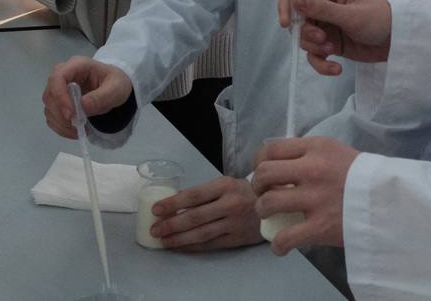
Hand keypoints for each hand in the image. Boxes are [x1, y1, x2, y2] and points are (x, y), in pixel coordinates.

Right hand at [42, 56, 132, 138]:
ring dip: (61, 123)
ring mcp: (59, 88)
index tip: (71, 115)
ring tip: (80, 130)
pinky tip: (75, 131)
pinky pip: (52, 117)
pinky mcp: (58, 102)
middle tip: (78, 125)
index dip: (60, 97)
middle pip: (50, 95)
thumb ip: (100, 97)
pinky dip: (61, 127)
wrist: (115, 89)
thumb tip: (81, 108)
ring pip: (49, 108)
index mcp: (77, 65)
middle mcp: (63, 74)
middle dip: (61, 114)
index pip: (58, 77)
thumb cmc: (116, 83)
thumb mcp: (116, 89)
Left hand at [147, 176, 262, 250]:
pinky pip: (210, 244)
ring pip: (201, 233)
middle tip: (155, 229)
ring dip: (179, 238)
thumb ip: (205, 193)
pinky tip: (181, 246)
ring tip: (163, 240)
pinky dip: (193, 246)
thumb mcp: (226, 184)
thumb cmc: (244, 192)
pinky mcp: (238, 238)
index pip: (194, 195)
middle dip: (172, 224)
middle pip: (195, 217)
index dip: (173, 203)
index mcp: (225, 185)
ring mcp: (235, 223)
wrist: (275, 204)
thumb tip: (175, 203)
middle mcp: (231, 204)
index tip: (156, 210)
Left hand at [252, 136, 358, 253]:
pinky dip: (278, 245)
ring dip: (263, 212)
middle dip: (257, 187)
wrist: (391, 199)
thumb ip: (309, 154)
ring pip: (268, 204)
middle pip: (264, 174)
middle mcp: (312, 169)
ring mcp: (316, 199)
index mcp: (316, 147)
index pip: (271, 149)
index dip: (258, 161)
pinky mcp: (321, 226)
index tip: (261, 172)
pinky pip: (285, 237)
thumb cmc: (362, 175)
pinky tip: (281, 245)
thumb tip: (281, 163)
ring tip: (270, 216)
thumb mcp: (336, 151)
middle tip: (264, 194)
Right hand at [279, 0, 392, 75]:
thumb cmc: (381, 19)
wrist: (399, 42)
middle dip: (304, 31)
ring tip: (331, 50)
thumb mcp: (351, 15)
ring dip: (314, 47)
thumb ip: (322, 8)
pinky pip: (314, 54)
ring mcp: (325, 23)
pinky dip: (321, 64)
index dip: (287, 2)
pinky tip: (336, 69)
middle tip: (322, 39)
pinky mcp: (329, 42)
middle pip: (296, 15)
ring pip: (303, 36)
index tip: (287, 24)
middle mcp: (323, 2)